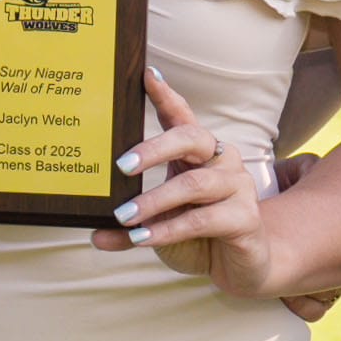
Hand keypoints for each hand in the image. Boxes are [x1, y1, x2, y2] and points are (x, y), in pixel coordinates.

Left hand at [98, 72, 282, 298]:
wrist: (240, 264)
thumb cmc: (198, 235)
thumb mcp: (160, 225)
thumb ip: (132, 225)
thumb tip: (94, 233)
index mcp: (198, 153)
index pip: (182, 117)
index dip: (166, 95)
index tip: (146, 75)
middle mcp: (221, 161)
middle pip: (191, 138)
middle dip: (154, 149)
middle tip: (122, 165)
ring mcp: (238, 187)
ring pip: (193, 184)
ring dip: (154, 201)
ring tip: (124, 216)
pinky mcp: (246, 218)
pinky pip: (202, 220)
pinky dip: (168, 230)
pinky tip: (143, 239)